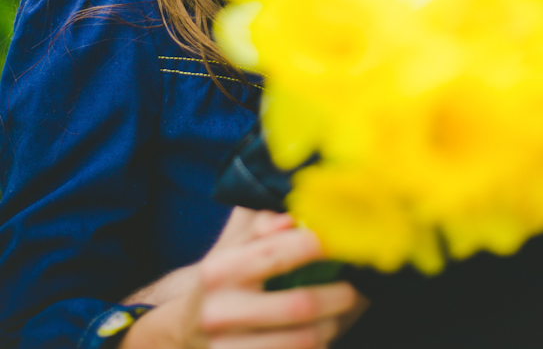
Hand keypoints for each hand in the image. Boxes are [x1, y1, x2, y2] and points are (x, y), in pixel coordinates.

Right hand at [120, 220, 365, 347]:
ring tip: (340, 314)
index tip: (345, 239)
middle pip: (299, 307)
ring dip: (331, 328)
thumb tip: (293, 216)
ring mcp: (226, 348)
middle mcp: (220, 310)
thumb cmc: (218, 281)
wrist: (178, 333)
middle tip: (356, 288)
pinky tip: (321, 336)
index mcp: (220, 270)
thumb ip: (259, 225)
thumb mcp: (229, 247)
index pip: (276, 254)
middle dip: (338, 297)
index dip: (317, 245)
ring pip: (302, 343)